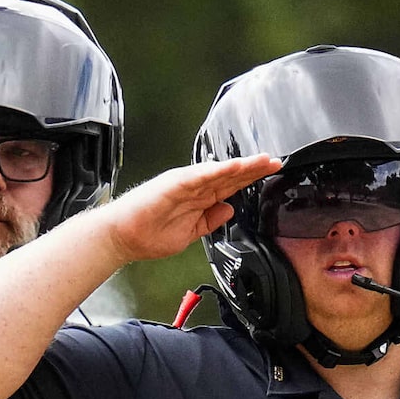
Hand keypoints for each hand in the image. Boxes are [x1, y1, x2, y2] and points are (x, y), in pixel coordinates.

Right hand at [99, 156, 282, 266]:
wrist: (123, 238)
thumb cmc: (148, 235)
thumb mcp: (191, 233)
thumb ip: (210, 221)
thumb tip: (229, 209)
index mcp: (198, 198)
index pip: (231, 186)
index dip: (251, 179)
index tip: (271, 174)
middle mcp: (194, 187)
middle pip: (230, 175)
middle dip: (254, 169)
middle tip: (277, 161)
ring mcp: (185, 183)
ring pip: (220, 171)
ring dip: (242, 166)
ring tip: (263, 160)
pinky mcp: (174, 184)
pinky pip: (201, 175)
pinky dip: (218, 170)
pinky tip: (235, 167)